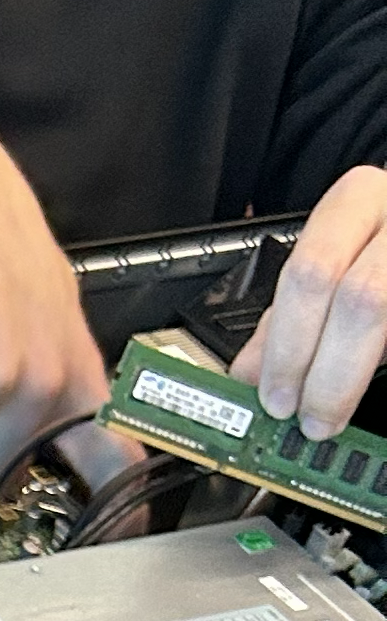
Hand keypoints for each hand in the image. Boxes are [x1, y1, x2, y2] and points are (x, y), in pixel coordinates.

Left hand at [243, 168, 386, 441]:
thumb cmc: (378, 246)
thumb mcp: (330, 264)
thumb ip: (289, 313)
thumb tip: (248, 376)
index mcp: (354, 203)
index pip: (310, 274)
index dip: (289, 346)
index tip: (274, 400)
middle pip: (358, 298)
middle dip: (326, 373)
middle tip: (309, 418)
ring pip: (384, 313)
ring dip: (352, 377)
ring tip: (334, 414)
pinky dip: (379, 366)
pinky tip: (365, 381)